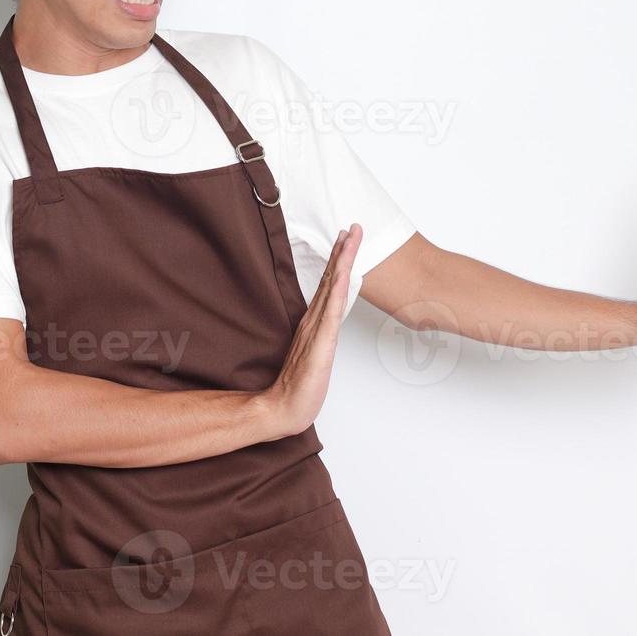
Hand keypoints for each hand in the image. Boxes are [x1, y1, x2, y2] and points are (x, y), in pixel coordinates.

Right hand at [261, 223, 361, 437]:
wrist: (284, 408)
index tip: (346, 238)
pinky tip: (343, 273)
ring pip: (332, 288)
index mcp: (314, 322)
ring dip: (342, 262)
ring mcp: (316, 330)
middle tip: (352, 227)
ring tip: (349, 238)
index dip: (338, 261)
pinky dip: (338, 290)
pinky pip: (331, 312)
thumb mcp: (315, 354)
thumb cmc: (300, 385)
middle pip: (331, 279)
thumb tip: (326, 322)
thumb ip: (319, 336)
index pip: (329, 285)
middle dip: (342, 252)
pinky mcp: (320, 344)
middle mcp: (314, 320)